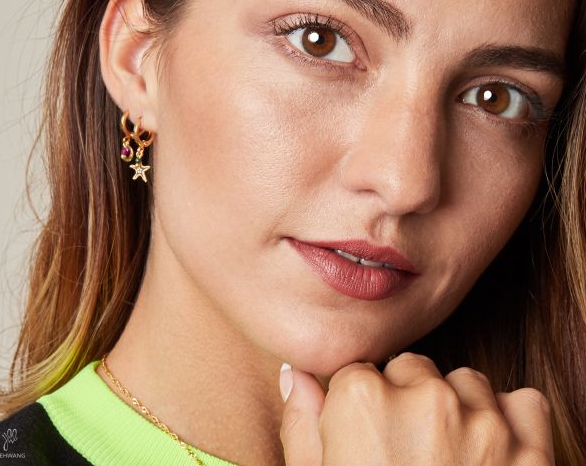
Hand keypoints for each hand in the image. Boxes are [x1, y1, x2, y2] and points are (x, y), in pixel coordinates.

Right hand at [279, 352, 553, 464]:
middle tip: (406, 454)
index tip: (366, 437)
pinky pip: (523, 403)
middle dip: (405, 399)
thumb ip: (302, 423)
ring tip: (447, 457)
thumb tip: (295, 374)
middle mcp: (423, 397)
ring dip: (457, 408)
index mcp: (362, 401)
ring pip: (465, 382)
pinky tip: (491, 452)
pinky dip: (510, 420)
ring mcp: (482, 423)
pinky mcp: (531, 452)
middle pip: (410, 368)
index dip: (359, 407)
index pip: (358, 371)